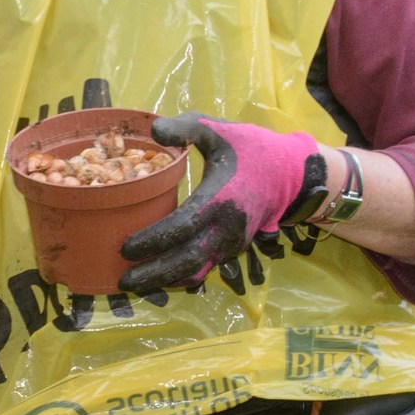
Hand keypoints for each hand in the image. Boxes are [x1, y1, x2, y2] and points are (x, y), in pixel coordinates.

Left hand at [118, 115, 316, 292]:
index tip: (126, 248)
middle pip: (187, 261)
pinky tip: (159, 280)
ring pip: (197, 272)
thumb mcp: (219, 130)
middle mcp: (227, 228)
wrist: (291, 174)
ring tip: (136, 287)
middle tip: (124, 281)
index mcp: (221, 198)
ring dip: (166, 282)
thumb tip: (154, 130)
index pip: (182, 227)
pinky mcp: (234, 249)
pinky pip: (206, 269)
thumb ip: (186, 127)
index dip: (153, 240)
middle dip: (154, 274)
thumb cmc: (252, 149)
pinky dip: (182, 278)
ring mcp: (232, 243)